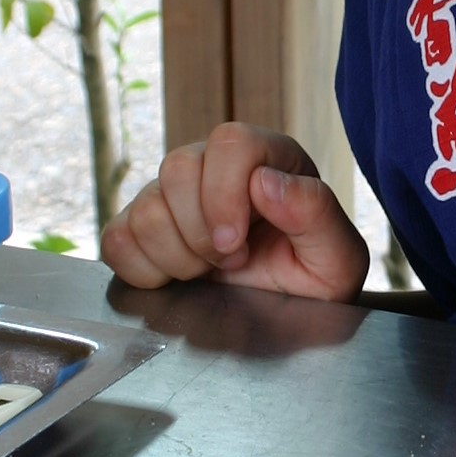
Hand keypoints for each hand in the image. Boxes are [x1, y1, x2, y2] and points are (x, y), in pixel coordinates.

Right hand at [100, 122, 370, 301]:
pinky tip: (180, 278)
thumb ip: (316, 214)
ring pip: (144, 207)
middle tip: (232, 262)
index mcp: (268, 158)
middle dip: (201, 233)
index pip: (230, 142)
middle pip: (176, 168)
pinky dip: (144, 269)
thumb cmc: (316, 280)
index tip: (236, 245)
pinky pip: (117, 240)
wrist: (287, 314)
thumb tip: (266, 183)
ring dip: (177, 255)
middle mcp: (215, 166)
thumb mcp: (338, 258)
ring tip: (210, 271)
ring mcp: (173, 195)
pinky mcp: (140, 228)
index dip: (224, 193)